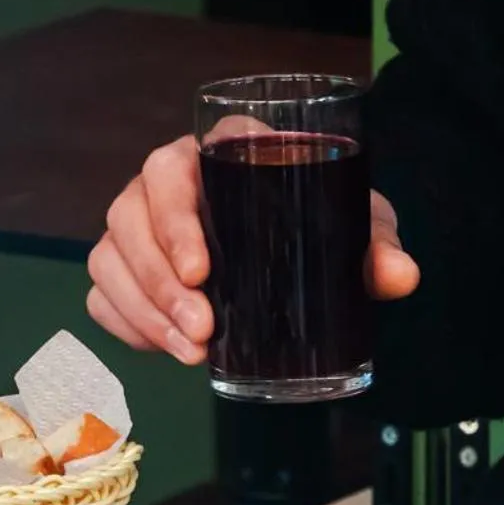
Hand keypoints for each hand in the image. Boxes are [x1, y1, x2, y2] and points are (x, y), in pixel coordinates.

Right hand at [86, 133, 419, 362]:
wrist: (302, 250)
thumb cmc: (321, 221)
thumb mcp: (354, 225)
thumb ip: (375, 246)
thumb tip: (401, 277)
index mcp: (220, 152)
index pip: (179, 166)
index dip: (178, 215)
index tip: (202, 270)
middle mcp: (168, 180)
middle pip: (132, 215)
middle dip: (160, 281)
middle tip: (203, 329)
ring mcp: (139, 223)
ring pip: (111, 256)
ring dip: (144, 309)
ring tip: (190, 351)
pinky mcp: (126, 267)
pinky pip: (103, 293)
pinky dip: (125, 324)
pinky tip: (163, 348)